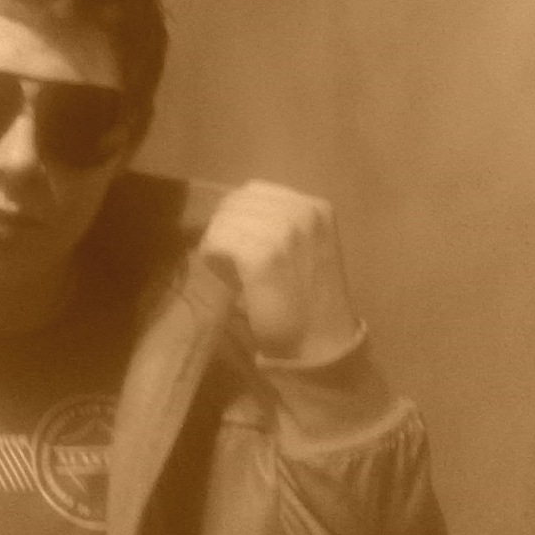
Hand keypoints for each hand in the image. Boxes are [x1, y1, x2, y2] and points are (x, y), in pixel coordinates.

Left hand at [199, 181, 361, 362]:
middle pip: (236, 202)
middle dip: (226, 228)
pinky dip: (214, 258)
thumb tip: (231, 210)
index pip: (254, 191)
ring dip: (219, 244)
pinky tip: (229, 278)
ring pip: (224, 220)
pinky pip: (218, 240)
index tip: (241, 246)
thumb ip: (277, 223)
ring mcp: (285, 231)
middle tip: (232, 261)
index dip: (237, 216)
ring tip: (233, 271)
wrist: (320, 342)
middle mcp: (303, 211)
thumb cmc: (307, 301)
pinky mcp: (264, 255)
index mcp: (315, 207)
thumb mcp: (302, 248)